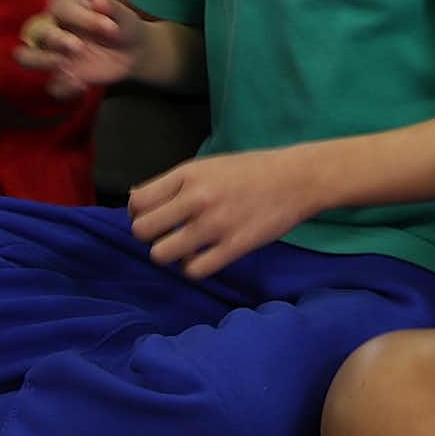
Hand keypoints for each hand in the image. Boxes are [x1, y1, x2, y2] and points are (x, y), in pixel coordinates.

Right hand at [14, 0, 145, 98]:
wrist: (133, 52)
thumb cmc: (123, 26)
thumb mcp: (123, 15)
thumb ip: (110, 7)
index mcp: (65, 8)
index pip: (59, 8)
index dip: (82, 18)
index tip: (110, 27)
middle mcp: (53, 29)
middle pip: (31, 31)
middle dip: (53, 39)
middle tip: (79, 48)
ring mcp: (53, 54)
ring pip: (25, 57)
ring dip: (42, 62)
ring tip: (68, 69)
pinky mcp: (61, 76)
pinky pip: (51, 85)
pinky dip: (63, 87)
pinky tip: (83, 85)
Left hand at [128, 146, 321, 279]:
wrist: (296, 179)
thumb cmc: (251, 171)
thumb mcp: (208, 165)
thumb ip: (174, 183)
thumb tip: (137, 200)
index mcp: (188, 174)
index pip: (137, 201)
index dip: (138, 213)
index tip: (152, 216)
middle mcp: (197, 198)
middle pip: (142, 230)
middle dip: (149, 236)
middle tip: (166, 234)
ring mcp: (214, 224)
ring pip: (161, 254)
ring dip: (168, 254)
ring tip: (183, 247)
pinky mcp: (233, 247)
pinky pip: (193, 270)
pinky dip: (192, 268)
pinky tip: (203, 257)